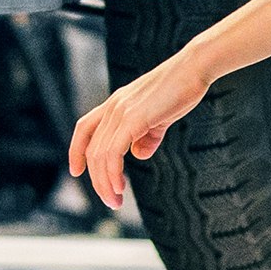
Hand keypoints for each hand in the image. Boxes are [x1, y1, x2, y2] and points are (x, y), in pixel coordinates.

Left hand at [68, 57, 215, 211]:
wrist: (194, 68)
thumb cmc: (181, 89)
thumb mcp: (159, 117)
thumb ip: (147, 136)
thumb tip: (138, 155)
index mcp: (116, 103)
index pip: (85, 128)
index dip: (76, 150)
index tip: (77, 172)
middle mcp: (113, 107)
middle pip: (91, 149)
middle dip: (97, 180)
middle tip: (110, 201)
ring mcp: (120, 111)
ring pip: (100, 155)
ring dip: (105, 183)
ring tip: (115, 201)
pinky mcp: (132, 118)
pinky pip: (113, 152)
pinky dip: (113, 173)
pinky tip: (119, 187)